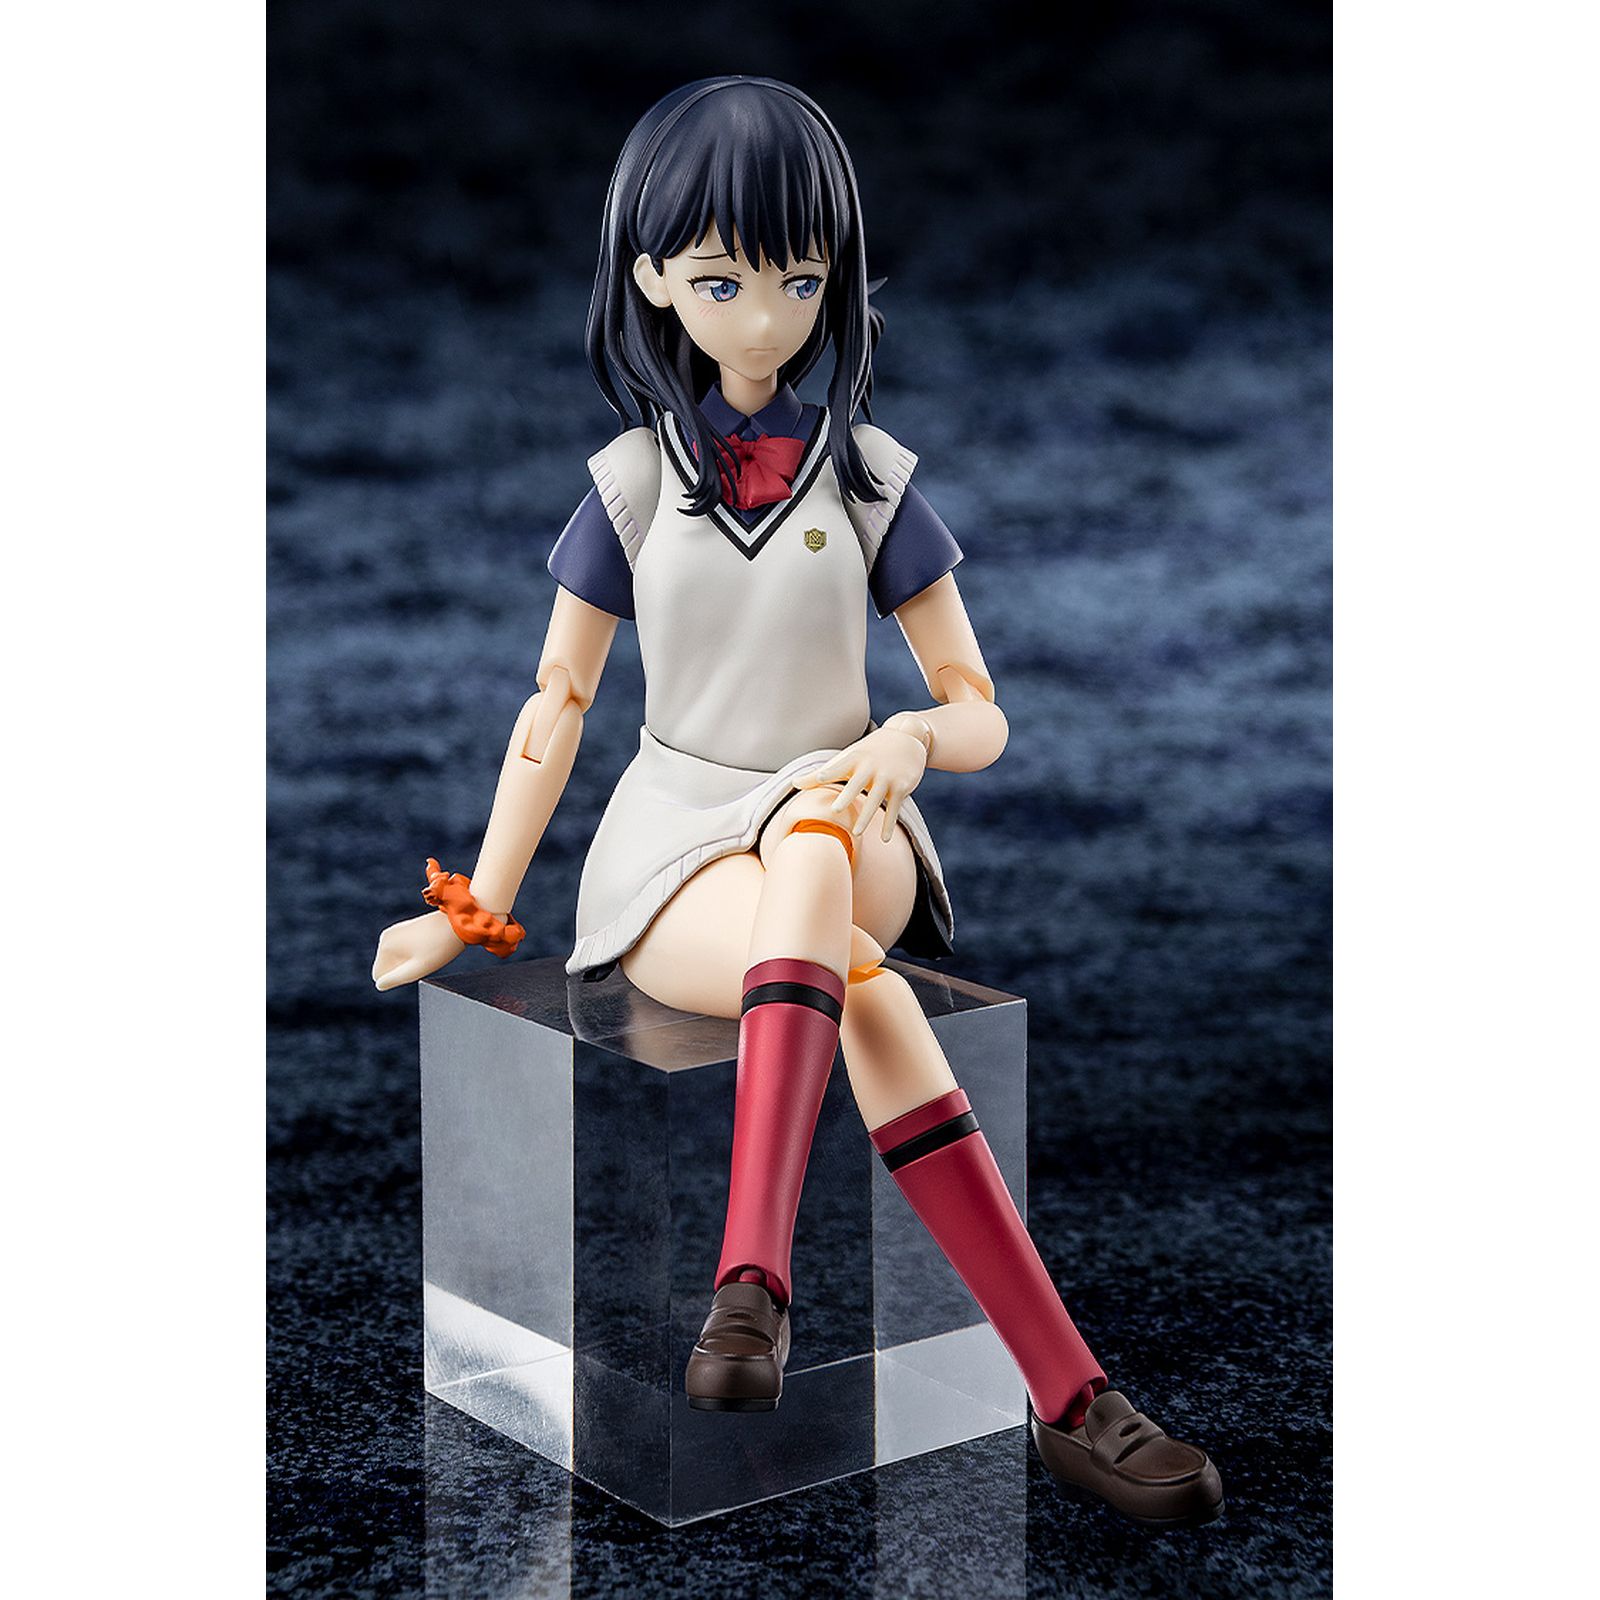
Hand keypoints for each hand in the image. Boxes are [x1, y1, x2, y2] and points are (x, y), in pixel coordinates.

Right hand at [372, 909, 466, 990]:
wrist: (457, 923)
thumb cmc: (439, 947)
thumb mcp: (416, 969)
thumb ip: (394, 979)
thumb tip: (380, 984)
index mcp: (385, 946)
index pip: (379, 976)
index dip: (398, 978)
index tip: (415, 966)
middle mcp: (386, 936)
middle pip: (388, 966)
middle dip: (403, 969)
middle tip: (424, 959)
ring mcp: (396, 930)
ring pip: (396, 959)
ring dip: (409, 961)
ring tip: (427, 951)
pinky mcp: (406, 928)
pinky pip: (403, 950)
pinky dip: (414, 953)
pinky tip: (429, 945)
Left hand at [797, 721, 929, 842]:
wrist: (907, 738)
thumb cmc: (869, 752)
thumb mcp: (847, 757)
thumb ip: (820, 773)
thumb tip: (793, 783)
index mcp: (854, 759)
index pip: (839, 766)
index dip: (828, 772)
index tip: (818, 778)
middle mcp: (870, 767)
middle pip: (857, 784)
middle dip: (847, 796)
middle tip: (835, 810)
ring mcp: (887, 777)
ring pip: (875, 799)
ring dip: (867, 816)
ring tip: (856, 832)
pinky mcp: (901, 786)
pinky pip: (894, 808)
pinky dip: (889, 824)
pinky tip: (885, 839)